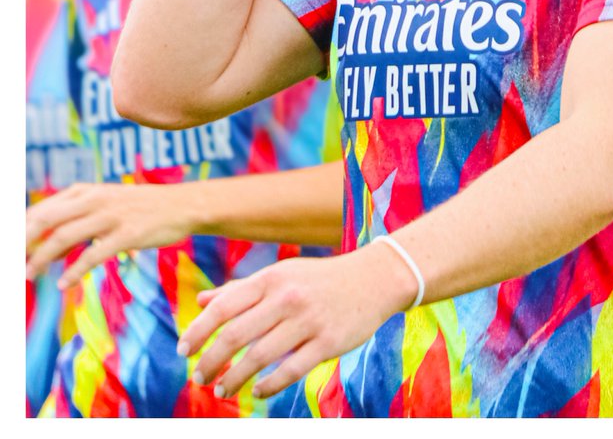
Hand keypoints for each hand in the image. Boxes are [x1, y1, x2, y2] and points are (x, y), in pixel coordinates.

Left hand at [26, 181, 194, 287]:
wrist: (183, 205)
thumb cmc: (142, 208)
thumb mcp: (107, 205)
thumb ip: (78, 221)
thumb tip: (46, 247)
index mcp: (88, 191)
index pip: (43, 208)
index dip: (22, 229)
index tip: (12, 248)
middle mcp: (96, 199)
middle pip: (48, 219)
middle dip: (24, 242)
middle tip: (13, 263)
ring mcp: (112, 215)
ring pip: (65, 236)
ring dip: (42, 258)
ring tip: (29, 275)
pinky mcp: (128, 234)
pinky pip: (93, 254)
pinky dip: (74, 271)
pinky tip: (63, 285)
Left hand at [179, 244, 416, 400]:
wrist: (374, 278)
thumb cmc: (318, 279)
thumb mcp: (280, 275)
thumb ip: (241, 289)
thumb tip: (202, 301)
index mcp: (272, 277)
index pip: (224, 306)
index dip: (198, 330)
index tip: (183, 351)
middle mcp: (287, 296)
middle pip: (235, 335)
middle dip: (211, 360)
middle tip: (200, 377)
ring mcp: (308, 320)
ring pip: (259, 356)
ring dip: (235, 378)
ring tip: (222, 390)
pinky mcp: (328, 342)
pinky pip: (289, 370)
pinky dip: (268, 386)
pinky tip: (258, 392)